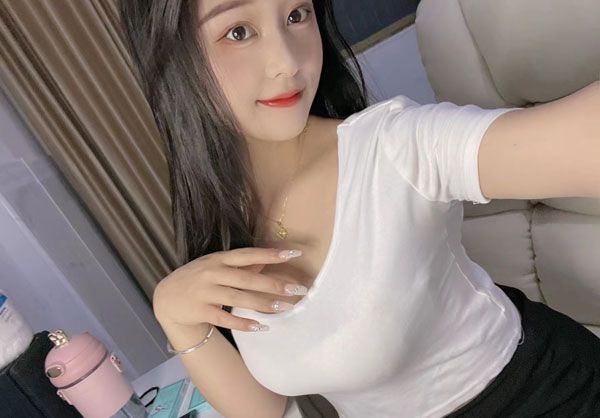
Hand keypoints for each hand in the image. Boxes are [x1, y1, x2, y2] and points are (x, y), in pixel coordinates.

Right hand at [152, 247, 304, 331]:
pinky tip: (260, 326)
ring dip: (262, 304)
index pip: (248, 254)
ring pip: (238, 298)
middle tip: (296, 289)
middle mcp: (212, 273)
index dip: (270, 254)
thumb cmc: (198, 279)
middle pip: (247, 278)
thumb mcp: (216, 266)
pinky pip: (225, 318)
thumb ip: (241, 265)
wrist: (166, 298)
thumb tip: (267, 261)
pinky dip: (243, 323)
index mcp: (218, 259)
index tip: (293, 254)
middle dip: (273, 284)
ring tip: (283, 308)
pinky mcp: (200, 311)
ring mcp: (205, 292)